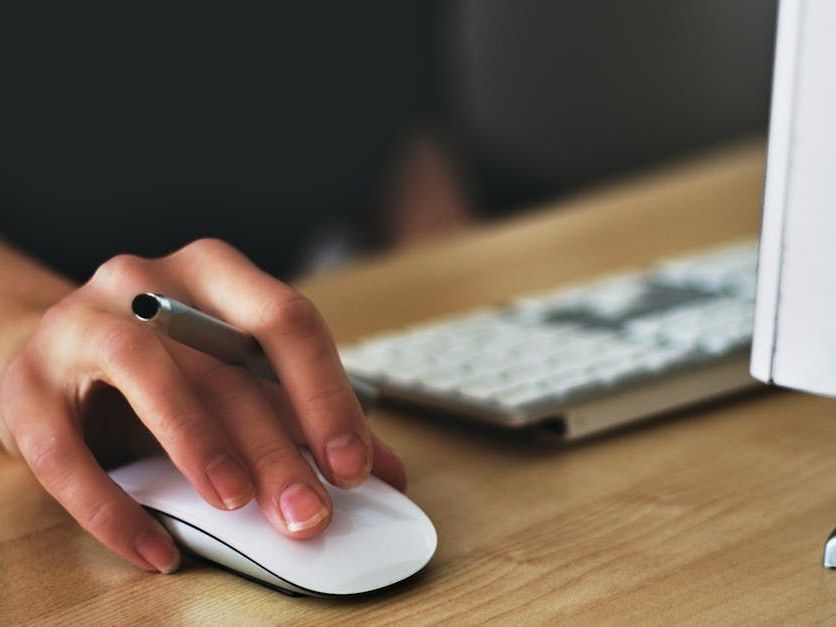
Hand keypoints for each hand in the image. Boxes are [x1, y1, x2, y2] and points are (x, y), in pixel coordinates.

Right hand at [0, 239, 404, 573]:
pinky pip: (64, 449)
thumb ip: (305, 416)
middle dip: (275, 444)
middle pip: (224, 360)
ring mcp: (81, 325)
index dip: (325, 394)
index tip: (354, 465)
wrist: (62, 354)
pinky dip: (113, 506)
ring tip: (237, 505)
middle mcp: (147, 282)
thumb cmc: (166, 364)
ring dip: (199, 443)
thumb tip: (382, 470)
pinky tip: (156, 548)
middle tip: (308, 511)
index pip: (286, 320)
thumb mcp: (237, 376)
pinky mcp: (26, 385)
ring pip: (146, 373)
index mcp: (215, 274)